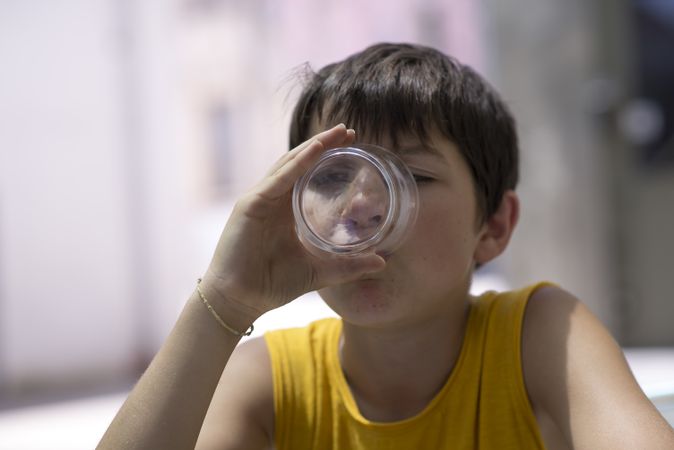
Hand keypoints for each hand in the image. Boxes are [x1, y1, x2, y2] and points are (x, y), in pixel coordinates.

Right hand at [202, 124, 385, 322]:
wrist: (241, 300)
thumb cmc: (273, 284)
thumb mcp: (320, 272)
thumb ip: (349, 266)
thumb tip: (381, 262)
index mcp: (284, 210)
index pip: (306, 175)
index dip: (327, 157)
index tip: (352, 145)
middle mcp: (271, 199)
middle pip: (298, 162)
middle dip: (323, 145)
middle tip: (349, 130)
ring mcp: (259, 200)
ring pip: (288, 165)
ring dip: (312, 147)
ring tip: (336, 134)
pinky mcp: (250, 206)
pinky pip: (277, 180)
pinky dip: (296, 164)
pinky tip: (314, 151)